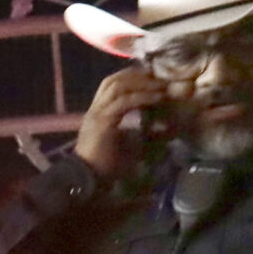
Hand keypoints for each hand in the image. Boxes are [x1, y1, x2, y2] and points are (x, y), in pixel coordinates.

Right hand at [73, 65, 170, 180]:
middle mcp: (95, 109)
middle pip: (113, 80)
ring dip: (141, 83)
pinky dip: (142, 97)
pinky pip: (123, 102)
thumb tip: (164, 126)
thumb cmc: (107, 164)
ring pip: (117, 86)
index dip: (131, 77)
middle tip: (159, 77)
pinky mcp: (102, 121)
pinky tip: (157, 97)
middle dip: (137, 76)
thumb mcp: (128, 143)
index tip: (152, 77)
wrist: (89, 178)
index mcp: (99, 112)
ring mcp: (97, 114)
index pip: (111, 85)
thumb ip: (141, 132)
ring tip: (160, 85)